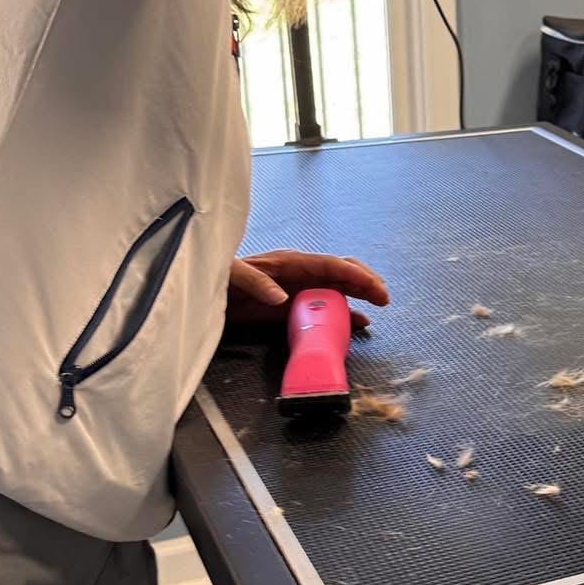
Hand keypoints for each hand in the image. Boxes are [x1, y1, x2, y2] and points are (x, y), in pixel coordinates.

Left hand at [226, 250, 389, 333]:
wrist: (200, 291)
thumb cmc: (216, 278)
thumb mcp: (231, 276)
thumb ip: (257, 283)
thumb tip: (284, 298)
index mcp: (290, 262)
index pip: (333, 265)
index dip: (358, 277)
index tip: (377, 292)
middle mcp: (299, 273)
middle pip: (341, 272)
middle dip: (365, 283)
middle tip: (383, 300)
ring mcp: (296, 289)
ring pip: (336, 288)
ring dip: (357, 297)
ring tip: (375, 309)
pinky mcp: (290, 306)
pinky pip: (322, 307)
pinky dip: (341, 313)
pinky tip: (355, 322)